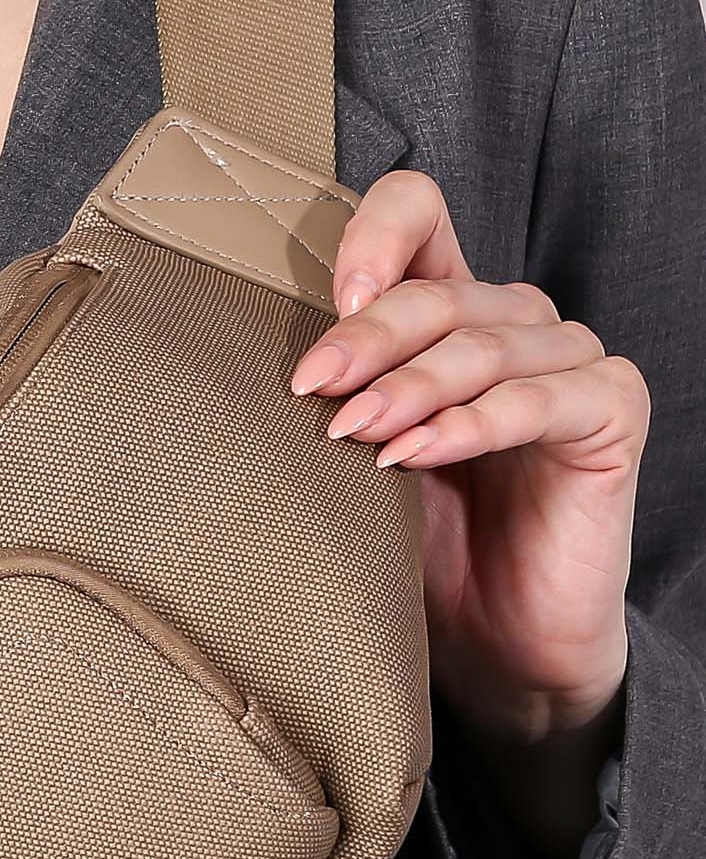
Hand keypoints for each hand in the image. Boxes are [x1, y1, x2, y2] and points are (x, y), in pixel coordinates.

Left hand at [287, 170, 648, 748]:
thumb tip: (248, 365)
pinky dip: (469, 424)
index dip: (375, 236)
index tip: (330, 297)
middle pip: (440, 292)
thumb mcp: (358, 457)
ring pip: (483, 345)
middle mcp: (514, 322)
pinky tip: (416, 456)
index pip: (419, 212)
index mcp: (451, 309)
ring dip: (409, 387)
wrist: (498, 645)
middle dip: (366, 337)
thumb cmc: (421, 548)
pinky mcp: (610, 412)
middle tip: (311, 385)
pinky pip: (537, 400)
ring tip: (354, 434)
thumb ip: (331, 396)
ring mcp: (571, 362)